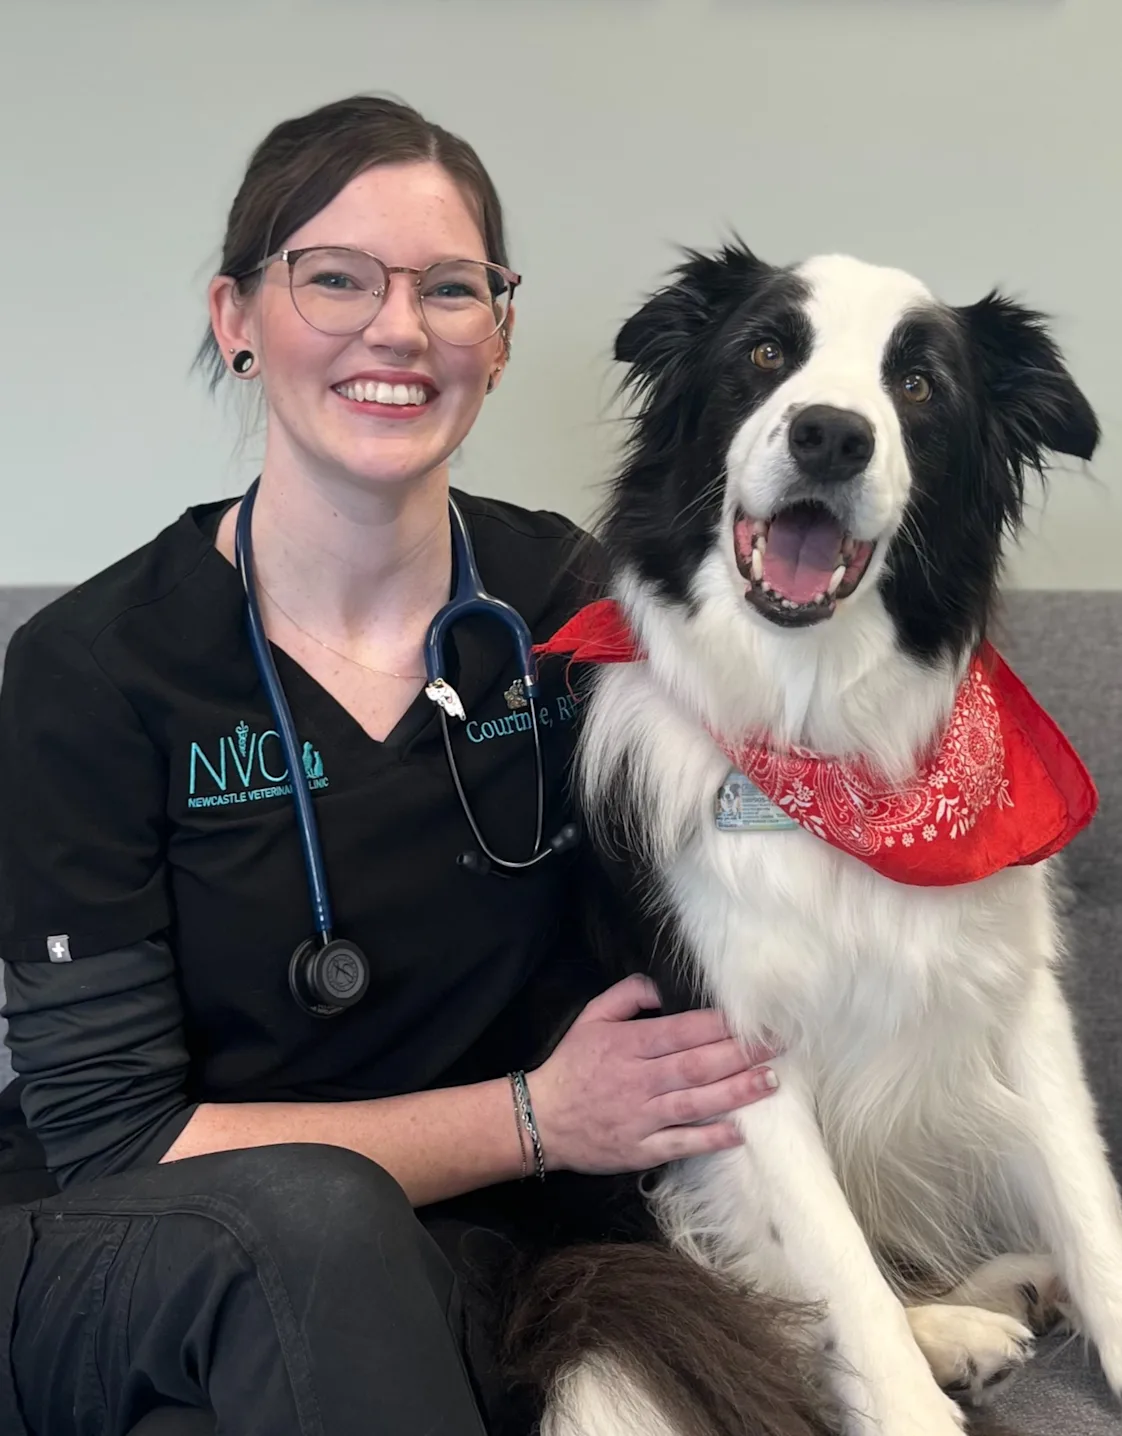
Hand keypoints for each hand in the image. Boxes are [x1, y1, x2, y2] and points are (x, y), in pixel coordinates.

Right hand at [528, 973, 778, 1175]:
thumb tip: (663, 986)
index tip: (752, 1020)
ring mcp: (642, 1117)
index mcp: (629, 1044)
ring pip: (697, 1102)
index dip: (720, 1026)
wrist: (540, 1119)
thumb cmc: (572, 1065)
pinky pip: (681, 1143)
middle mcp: (640, 1080)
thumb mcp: (591, 1017)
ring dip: (736, 1092)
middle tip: (777, 1046)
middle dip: (741, 1054)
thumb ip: (628, 995)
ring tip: (769, 1081)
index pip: (682, 1032)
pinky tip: (738, 1131)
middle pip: (698, 1065)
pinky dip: (710, 1138)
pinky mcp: (642, 1149)